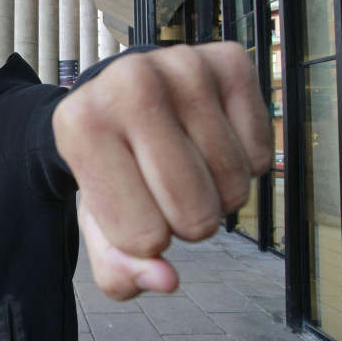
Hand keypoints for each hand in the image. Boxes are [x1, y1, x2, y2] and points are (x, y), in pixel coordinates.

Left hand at [53, 42, 271, 298]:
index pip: (141, 236)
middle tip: (162, 190)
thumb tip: (165, 280)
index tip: (129, 206)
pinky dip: (241, 164)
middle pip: (196, 214)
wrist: (119, 100)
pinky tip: (207, 141)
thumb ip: (118, 267)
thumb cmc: (108, 166)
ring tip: (183, 165)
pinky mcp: (229, 60)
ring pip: (235, 186)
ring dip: (215, 195)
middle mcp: (129, 82)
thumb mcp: (97, 222)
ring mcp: (183, 64)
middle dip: (184, 223)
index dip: (143, 240)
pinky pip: (261, 154)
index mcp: (80, 125)